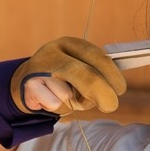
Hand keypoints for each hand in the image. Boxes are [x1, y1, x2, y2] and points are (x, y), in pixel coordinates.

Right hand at [12, 37, 127, 114]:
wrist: (28, 82)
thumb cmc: (63, 78)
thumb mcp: (81, 69)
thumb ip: (97, 75)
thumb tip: (116, 88)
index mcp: (72, 44)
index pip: (97, 56)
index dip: (112, 74)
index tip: (120, 90)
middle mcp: (55, 51)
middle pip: (84, 74)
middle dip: (102, 92)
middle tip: (110, 105)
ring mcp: (39, 67)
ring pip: (66, 94)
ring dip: (73, 102)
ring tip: (64, 96)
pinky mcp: (28, 84)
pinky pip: (52, 103)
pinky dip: (55, 106)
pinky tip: (48, 98)